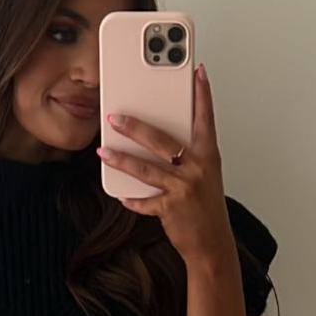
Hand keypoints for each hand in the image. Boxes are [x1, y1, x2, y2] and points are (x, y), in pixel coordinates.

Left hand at [96, 60, 233, 268]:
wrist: (212, 244)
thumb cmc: (205, 207)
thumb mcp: (204, 175)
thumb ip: (188, 154)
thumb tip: (160, 137)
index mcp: (208, 155)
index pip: (205, 118)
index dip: (202, 94)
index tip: (197, 71)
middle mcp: (197, 168)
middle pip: (162, 141)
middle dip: (135, 127)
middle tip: (115, 116)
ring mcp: (184, 188)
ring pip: (145, 169)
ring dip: (121, 159)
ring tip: (103, 150)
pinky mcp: (171, 208)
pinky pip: (144, 201)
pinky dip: (130, 198)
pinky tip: (119, 193)